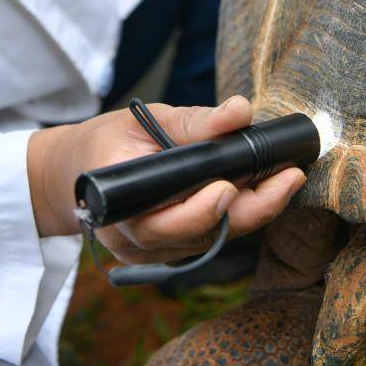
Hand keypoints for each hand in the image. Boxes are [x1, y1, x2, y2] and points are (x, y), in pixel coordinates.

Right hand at [27, 96, 305, 263]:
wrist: (76, 174)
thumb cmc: (110, 143)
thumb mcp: (146, 120)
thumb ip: (195, 121)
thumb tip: (240, 111)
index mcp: (117, 203)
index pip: (163, 220)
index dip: (201, 211)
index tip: (232, 186)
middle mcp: (133, 239)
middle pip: (200, 237)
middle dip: (251, 210)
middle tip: (289, 178)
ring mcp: (151, 253)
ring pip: (212, 242)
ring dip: (253, 213)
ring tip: (285, 179)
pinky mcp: (169, 254)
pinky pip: (211, 241)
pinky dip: (239, 218)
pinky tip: (264, 193)